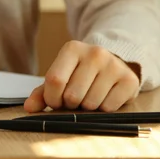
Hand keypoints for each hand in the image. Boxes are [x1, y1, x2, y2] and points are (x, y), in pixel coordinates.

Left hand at [24, 40, 140, 112]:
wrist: (114, 63)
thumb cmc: (80, 73)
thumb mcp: (60, 76)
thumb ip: (42, 92)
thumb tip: (29, 107)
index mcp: (72, 49)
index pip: (55, 80)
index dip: (52, 98)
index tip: (55, 102)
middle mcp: (95, 53)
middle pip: (72, 95)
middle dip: (70, 104)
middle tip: (74, 99)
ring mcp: (114, 65)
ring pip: (91, 103)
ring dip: (86, 108)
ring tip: (89, 96)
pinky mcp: (130, 80)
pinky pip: (109, 108)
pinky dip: (103, 109)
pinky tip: (104, 97)